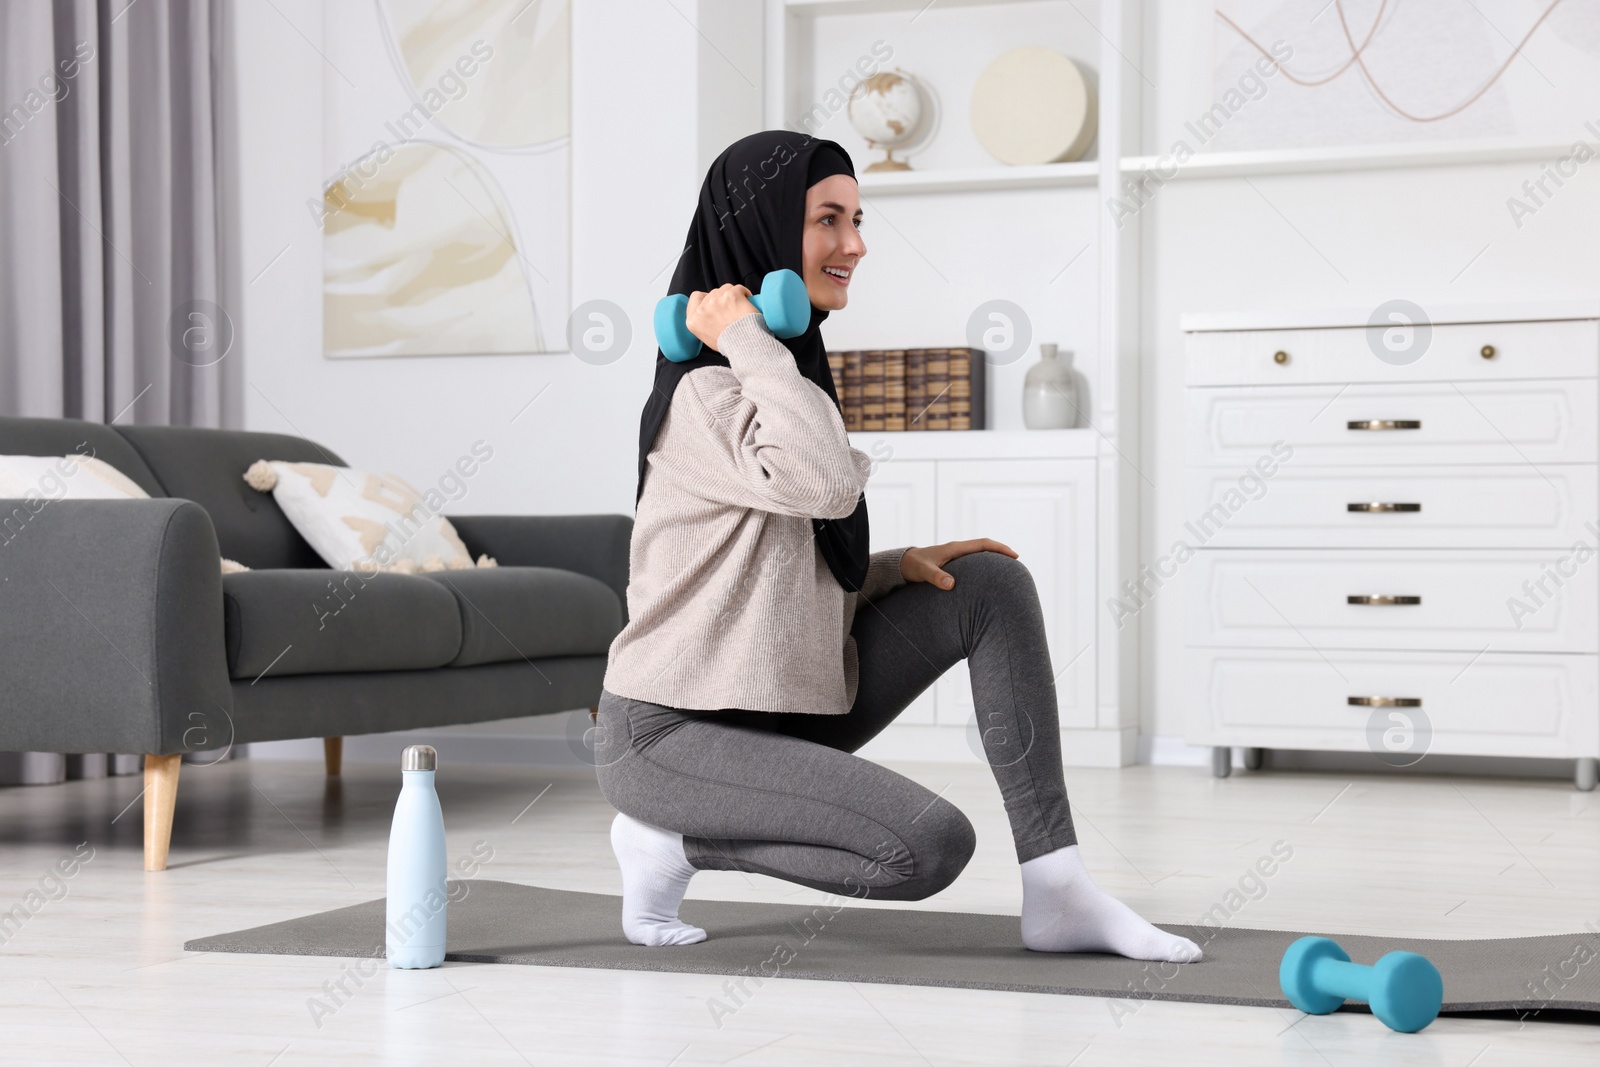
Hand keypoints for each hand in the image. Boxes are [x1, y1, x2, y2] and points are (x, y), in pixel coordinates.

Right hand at [685, 283, 758, 349]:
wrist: (743, 345)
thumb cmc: (729, 344)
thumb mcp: (707, 338)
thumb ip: (703, 323)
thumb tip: (710, 313)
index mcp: (693, 320)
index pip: (695, 297)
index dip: (706, 297)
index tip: (714, 302)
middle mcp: (702, 309)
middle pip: (712, 293)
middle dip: (721, 298)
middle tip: (730, 310)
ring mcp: (715, 300)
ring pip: (725, 288)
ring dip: (732, 295)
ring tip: (739, 308)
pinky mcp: (730, 294)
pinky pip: (739, 288)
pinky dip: (744, 293)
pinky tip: (747, 302)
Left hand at [900, 539, 1017, 589]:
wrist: (902, 563)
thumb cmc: (913, 566)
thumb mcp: (924, 571)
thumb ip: (936, 577)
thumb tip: (951, 584)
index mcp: (955, 548)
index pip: (983, 544)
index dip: (1000, 548)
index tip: (1014, 556)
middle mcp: (957, 550)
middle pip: (985, 548)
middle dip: (1001, 554)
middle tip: (1017, 564)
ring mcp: (955, 556)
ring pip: (980, 555)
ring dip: (993, 560)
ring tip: (1007, 573)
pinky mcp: (952, 563)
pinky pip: (973, 563)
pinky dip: (983, 568)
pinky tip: (987, 579)